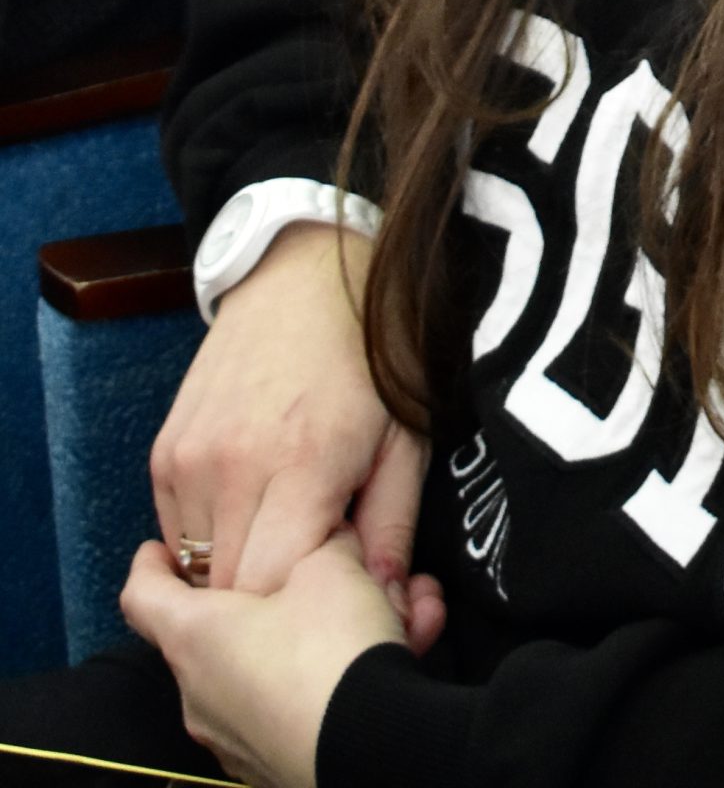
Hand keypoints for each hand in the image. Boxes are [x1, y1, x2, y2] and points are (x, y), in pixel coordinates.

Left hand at [122, 526, 444, 787]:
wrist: (372, 750)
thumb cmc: (331, 648)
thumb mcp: (332, 564)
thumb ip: (320, 541)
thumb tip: (328, 539)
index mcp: (194, 637)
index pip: (142, 595)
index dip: (150, 564)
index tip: (161, 548)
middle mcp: (200, 694)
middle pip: (214, 633)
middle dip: (263, 598)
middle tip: (310, 571)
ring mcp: (232, 739)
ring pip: (265, 669)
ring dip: (312, 636)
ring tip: (383, 611)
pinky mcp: (269, 767)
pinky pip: (292, 706)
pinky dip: (325, 679)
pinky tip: (393, 653)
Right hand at [151, 224, 428, 601]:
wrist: (302, 273)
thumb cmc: (370, 354)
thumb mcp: (406, 436)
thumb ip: (392, 526)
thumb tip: (383, 600)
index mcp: (301, 466)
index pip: (272, 590)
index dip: (304, 604)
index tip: (334, 583)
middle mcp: (231, 467)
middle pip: (230, 590)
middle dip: (271, 596)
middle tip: (313, 561)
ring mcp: (187, 458)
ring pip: (196, 567)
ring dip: (236, 567)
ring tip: (284, 528)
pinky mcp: (163, 450)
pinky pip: (176, 531)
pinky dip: (210, 535)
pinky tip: (252, 504)